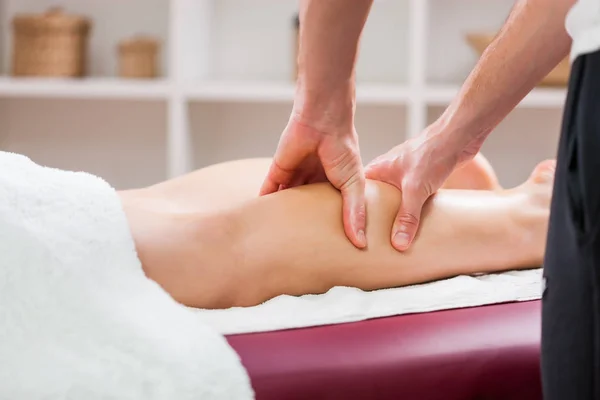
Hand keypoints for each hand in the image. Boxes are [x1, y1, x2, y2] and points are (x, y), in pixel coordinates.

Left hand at [260, 115, 366, 248]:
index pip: (328, 210)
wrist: (322, 121)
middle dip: (302, 225)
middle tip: (300, 249)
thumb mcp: (353, 184)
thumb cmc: (342, 147)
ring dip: (281, 216)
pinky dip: (264, 203)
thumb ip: (354, 212)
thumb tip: (360, 243)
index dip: (328, 226)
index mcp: (332, 184)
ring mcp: (294, 175)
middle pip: (304, 208)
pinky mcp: (278, 170)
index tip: (329, 248)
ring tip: (277, 240)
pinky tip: (260, 221)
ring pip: (286, 200)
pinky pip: (268, 190)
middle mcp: (312, 181)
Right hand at [365, 130, 466, 251]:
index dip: (354, 212)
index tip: (353, 231)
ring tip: (391, 237)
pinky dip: (411, 211)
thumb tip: (398, 242)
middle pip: (376, 201)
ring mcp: (404, 176)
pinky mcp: (419, 179)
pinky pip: (410, 200)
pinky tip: (413, 223)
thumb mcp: (415, 189)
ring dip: (395, 216)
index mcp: (377, 170)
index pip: (358, 195)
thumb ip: (407, 216)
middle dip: (375, 219)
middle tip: (371, 240)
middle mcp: (387, 173)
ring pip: (394, 202)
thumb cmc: (432, 153)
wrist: (458, 138)